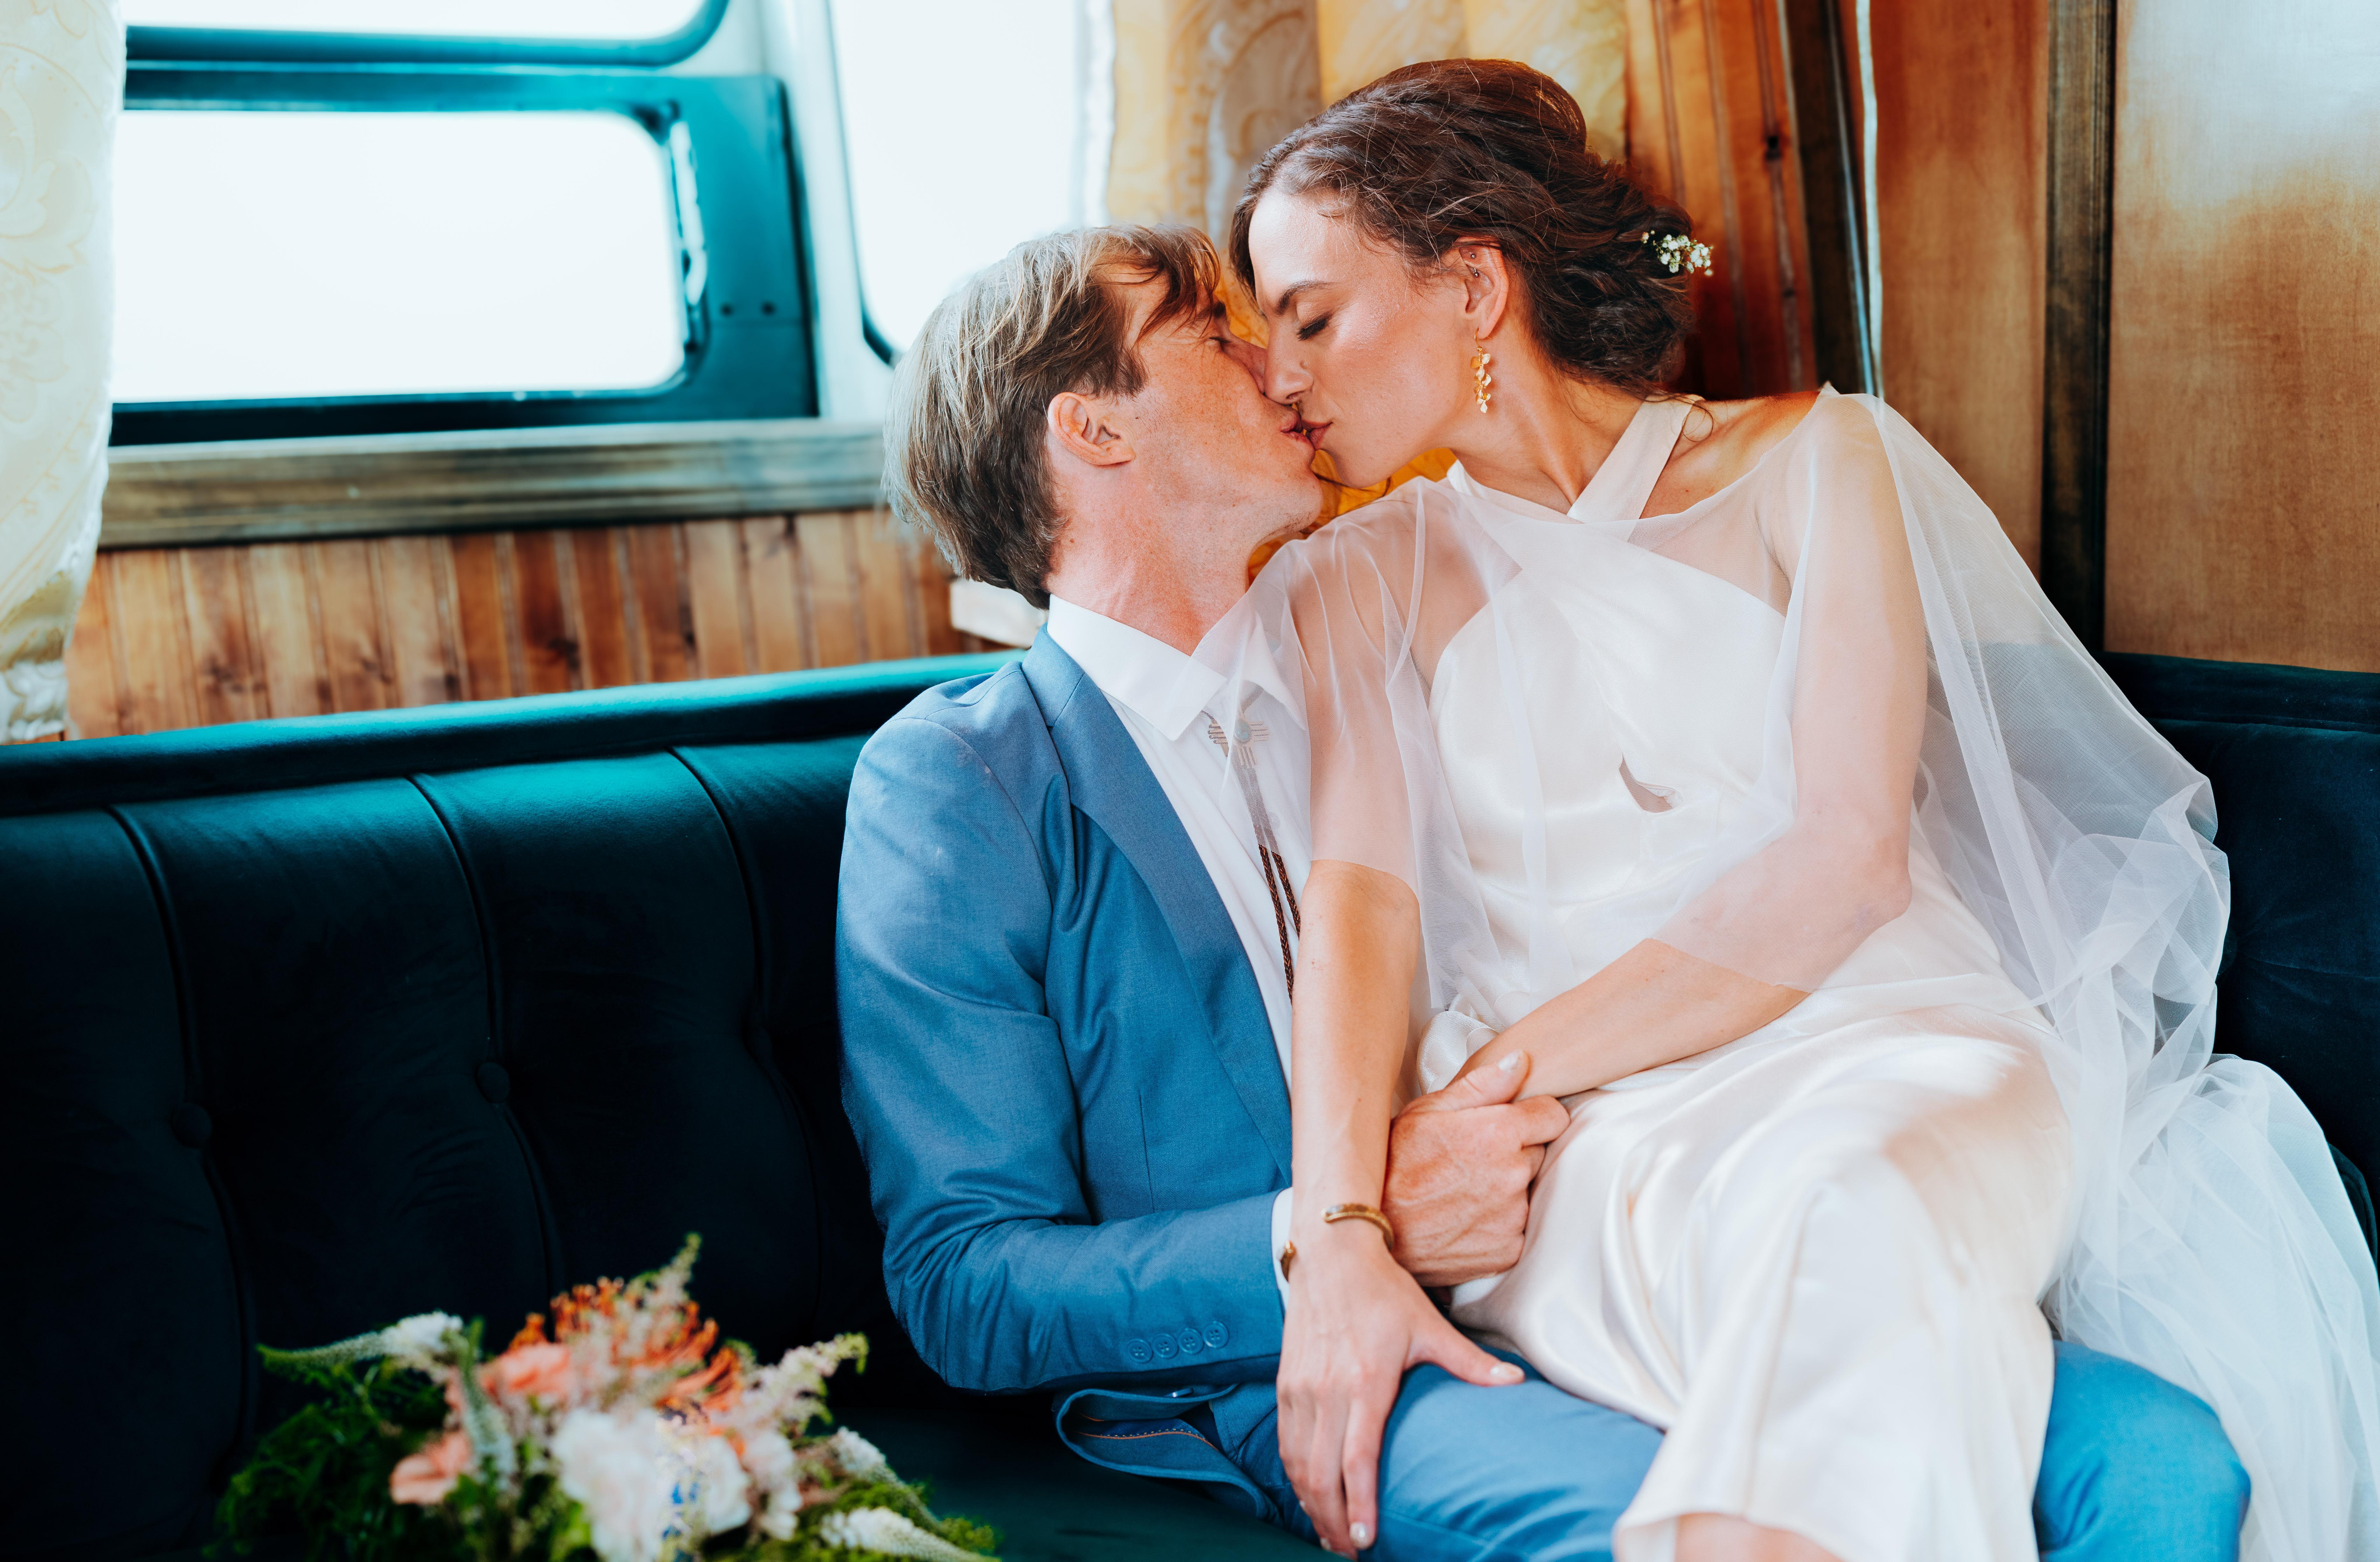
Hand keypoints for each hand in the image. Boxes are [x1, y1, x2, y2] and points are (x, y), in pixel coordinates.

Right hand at [1278, 1223, 1523, 1554]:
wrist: (1331, 1255)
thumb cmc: (1382, 1291)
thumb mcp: (1429, 1324)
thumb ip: (1469, 1362)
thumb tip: (1516, 1383)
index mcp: (1364, 1381)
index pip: (1356, 1458)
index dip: (1358, 1503)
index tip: (1366, 1538)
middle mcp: (1326, 1390)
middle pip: (1321, 1473)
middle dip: (1332, 1520)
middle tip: (1350, 1551)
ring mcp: (1300, 1388)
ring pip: (1298, 1463)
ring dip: (1311, 1505)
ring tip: (1330, 1536)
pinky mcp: (1285, 1384)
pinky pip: (1285, 1443)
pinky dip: (1295, 1477)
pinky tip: (1309, 1497)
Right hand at [1382, 1051, 1571, 1287]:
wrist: (1368, 1227)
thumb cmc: (1391, 1164)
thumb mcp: (1426, 1110)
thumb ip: (1482, 1085)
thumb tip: (1521, 1062)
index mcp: (1498, 1133)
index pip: (1554, 1115)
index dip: (1532, 1116)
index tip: (1509, 1123)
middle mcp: (1513, 1175)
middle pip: (1538, 1152)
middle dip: (1515, 1151)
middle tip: (1472, 1158)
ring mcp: (1513, 1216)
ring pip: (1527, 1190)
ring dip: (1506, 1188)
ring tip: (1463, 1189)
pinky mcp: (1508, 1250)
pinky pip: (1518, 1227)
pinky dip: (1498, 1223)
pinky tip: (1465, 1217)